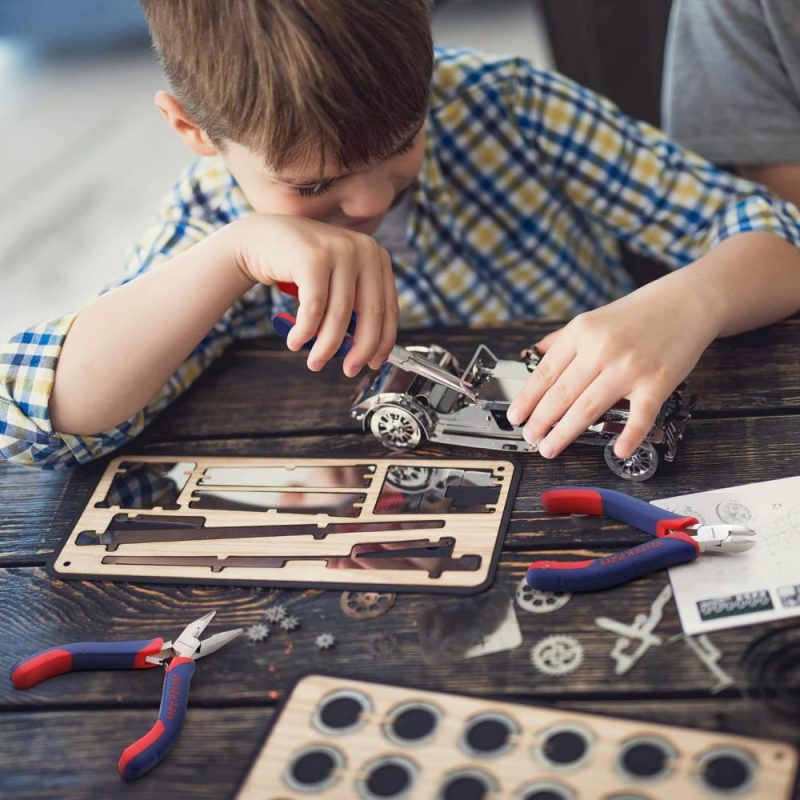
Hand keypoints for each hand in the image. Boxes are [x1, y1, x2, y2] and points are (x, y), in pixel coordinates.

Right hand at [232, 214, 397, 376]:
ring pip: (340, 315)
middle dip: (359, 350)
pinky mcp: (313, 257)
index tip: (373, 363)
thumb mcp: (338, 281)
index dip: (383, 341)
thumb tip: (363, 352)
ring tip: (314, 362)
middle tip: (349, 370)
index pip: (388, 308)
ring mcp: (339, 250)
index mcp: (377, 257)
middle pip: (371, 314)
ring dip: (326, 346)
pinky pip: (314, 308)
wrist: (262, 238)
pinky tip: (296, 342)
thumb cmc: (301, 266)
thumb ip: (355, 307)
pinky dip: (305, 331)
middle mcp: (364, 249)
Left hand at [506, 283, 715, 459]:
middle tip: (531, 437)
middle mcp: (602, 349)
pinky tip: (617, 450)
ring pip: (588, 407)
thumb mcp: (592, 318)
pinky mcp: (657, 382)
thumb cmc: (639, 313)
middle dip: (541, 421)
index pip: (545, 372)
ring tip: (549, 447)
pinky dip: (629, 435)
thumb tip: (535, 357)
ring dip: (564, 432)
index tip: (516, 416)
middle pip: (561, 393)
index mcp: (582, 333)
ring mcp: (629, 367)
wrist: (686, 302)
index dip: (527, 399)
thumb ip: (563, 340)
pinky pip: (640, 415)